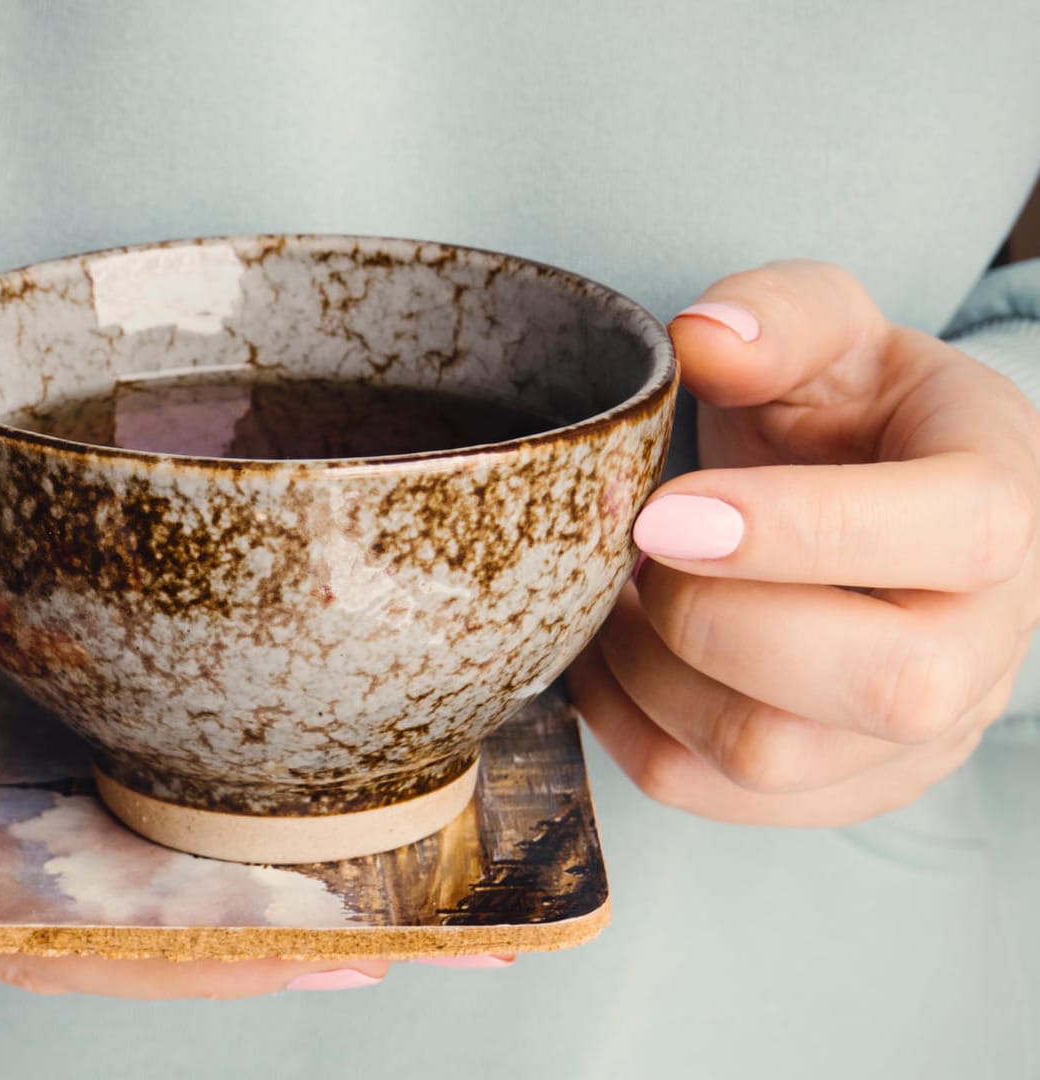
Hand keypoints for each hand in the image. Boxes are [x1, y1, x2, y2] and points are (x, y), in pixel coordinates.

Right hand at [0, 377, 449, 995]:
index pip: (16, 941)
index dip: (155, 959)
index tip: (293, 952)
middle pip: (97, 920)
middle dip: (249, 935)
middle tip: (411, 933)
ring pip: (120, 853)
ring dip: (251, 869)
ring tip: (405, 875)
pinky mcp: (3, 703)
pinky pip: (114, 761)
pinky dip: (205, 782)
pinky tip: (304, 778)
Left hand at [567, 261, 1039, 825]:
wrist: (875, 502)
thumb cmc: (855, 412)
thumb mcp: (833, 330)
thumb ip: (779, 316)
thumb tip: (703, 339)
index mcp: (1005, 501)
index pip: (953, 534)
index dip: (797, 530)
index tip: (664, 511)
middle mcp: (986, 639)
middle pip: (879, 683)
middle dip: (714, 617)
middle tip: (646, 548)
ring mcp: (919, 735)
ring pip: (772, 756)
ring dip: (650, 671)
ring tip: (625, 590)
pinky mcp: (839, 786)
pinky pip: (709, 794)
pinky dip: (625, 722)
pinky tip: (616, 648)